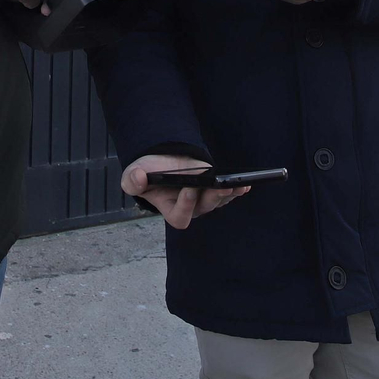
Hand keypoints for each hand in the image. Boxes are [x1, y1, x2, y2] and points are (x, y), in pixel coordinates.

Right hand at [121, 154, 248, 229]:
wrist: (162, 163)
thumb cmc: (148, 173)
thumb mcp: (133, 175)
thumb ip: (132, 180)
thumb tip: (139, 178)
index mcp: (171, 211)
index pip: (181, 216)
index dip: (186, 204)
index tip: (189, 188)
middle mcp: (191, 210)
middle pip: (204, 208)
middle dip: (213, 196)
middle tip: (219, 185)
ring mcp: (206, 202)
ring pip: (219, 201)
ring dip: (228, 193)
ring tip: (236, 183)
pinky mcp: (216, 191)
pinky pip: (228, 193)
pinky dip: (237, 189)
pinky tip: (246, 183)